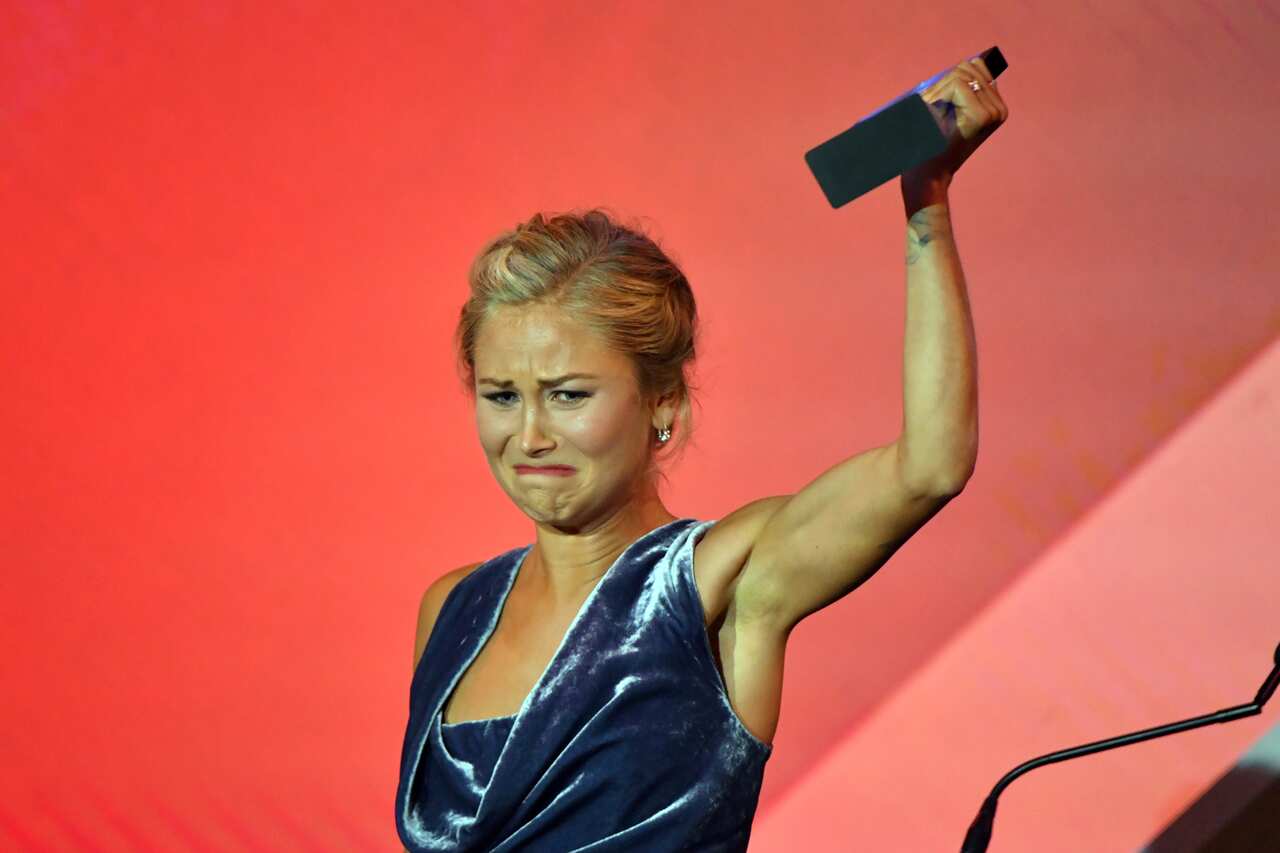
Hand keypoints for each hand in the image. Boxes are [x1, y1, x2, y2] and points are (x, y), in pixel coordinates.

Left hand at [901, 55, 1008, 200]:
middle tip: (931, 111)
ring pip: (961, 74)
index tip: (937, 105)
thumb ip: (962, 87)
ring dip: (938, 90)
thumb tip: (975, 61)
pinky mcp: (982, 116)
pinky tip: (934, 116)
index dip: (948, 78)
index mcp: (995, 107)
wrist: (926, 174)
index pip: (975, 66)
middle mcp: (999, 109)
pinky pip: (958, 84)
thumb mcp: (947, 110)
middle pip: (968, 68)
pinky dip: (939, 95)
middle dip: (943, 83)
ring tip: (931, 115)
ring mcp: (993, 113)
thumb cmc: (931, 143)